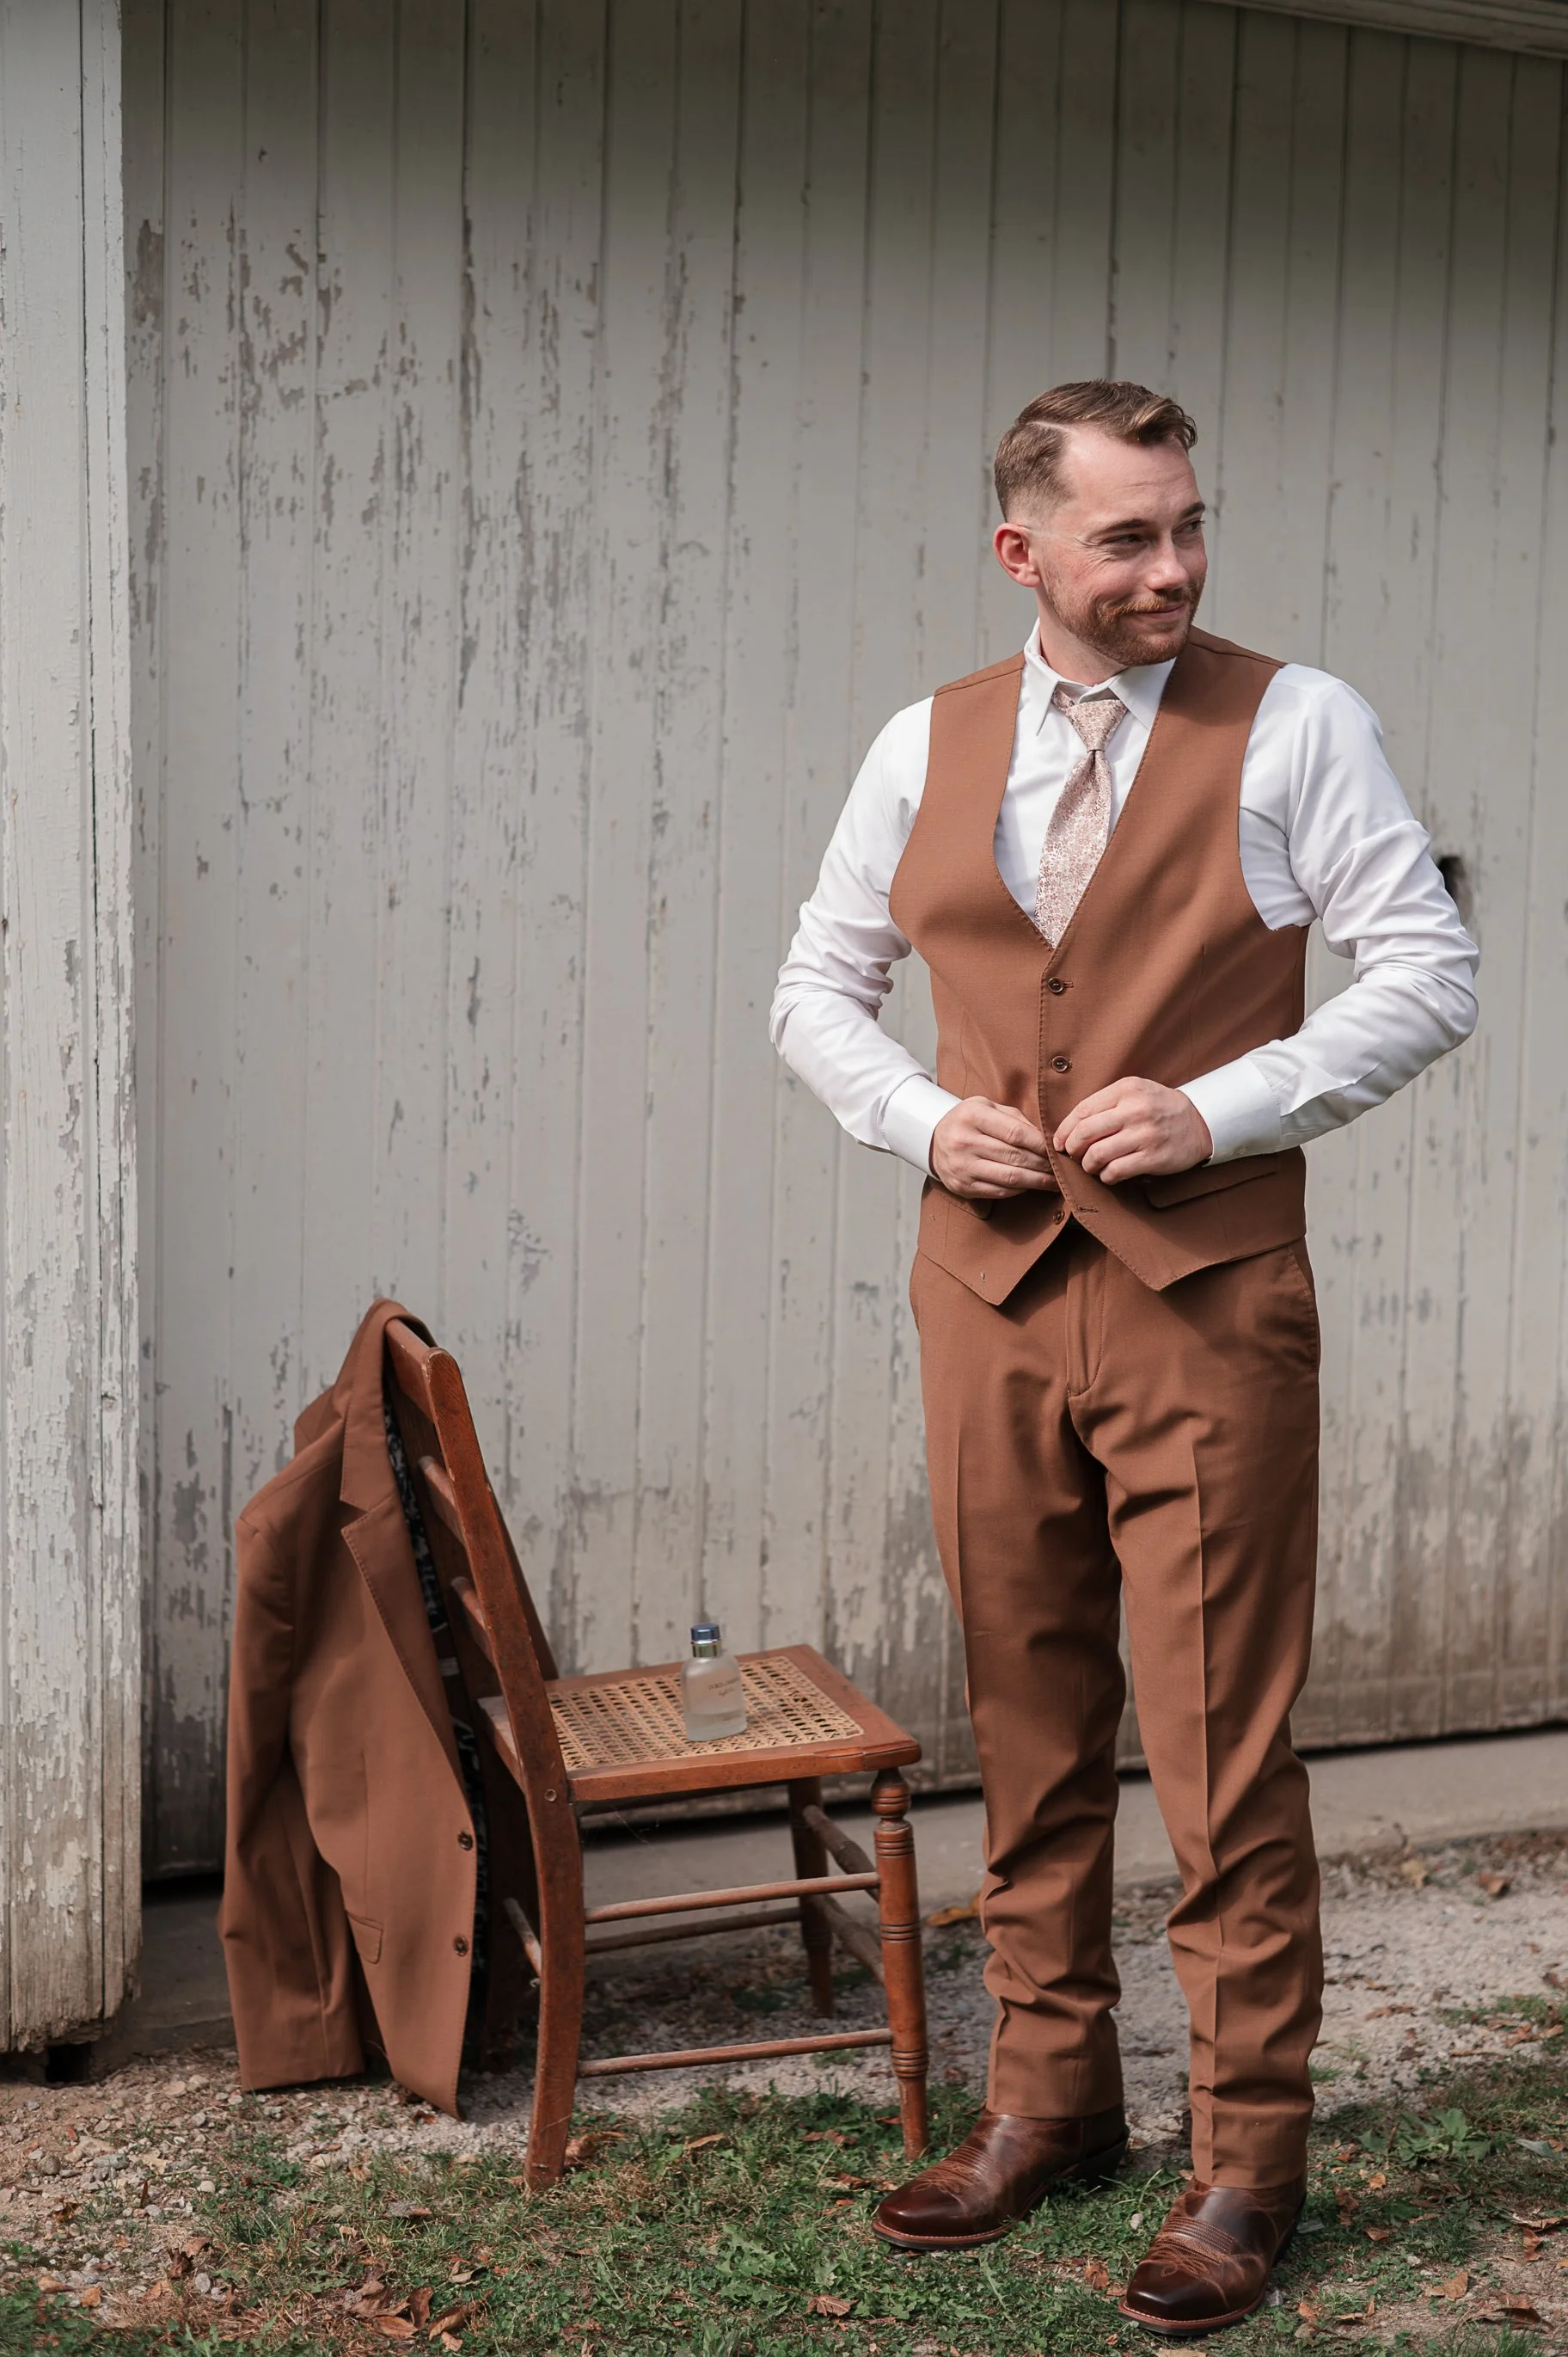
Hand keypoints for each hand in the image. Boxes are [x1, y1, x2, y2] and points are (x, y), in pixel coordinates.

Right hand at [931, 1098, 1056, 1198]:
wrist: (933, 1139)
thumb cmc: (969, 1121)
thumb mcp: (988, 1107)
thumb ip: (1015, 1119)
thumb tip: (1046, 1139)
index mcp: (973, 1116)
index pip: (1015, 1133)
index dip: (1041, 1144)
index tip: (1057, 1150)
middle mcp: (964, 1141)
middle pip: (1015, 1157)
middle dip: (1043, 1164)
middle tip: (1061, 1168)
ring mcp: (962, 1166)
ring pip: (1010, 1178)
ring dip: (1037, 1181)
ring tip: (1053, 1181)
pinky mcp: (962, 1186)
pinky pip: (999, 1191)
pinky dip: (1020, 1190)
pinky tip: (1031, 1185)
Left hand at [1053, 1077, 1211, 1184]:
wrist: (1200, 1121)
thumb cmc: (1159, 1107)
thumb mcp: (1135, 1092)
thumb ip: (1106, 1103)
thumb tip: (1070, 1127)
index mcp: (1126, 1090)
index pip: (1082, 1111)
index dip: (1064, 1129)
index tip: (1059, 1142)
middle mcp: (1134, 1110)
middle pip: (1085, 1133)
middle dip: (1072, 1148)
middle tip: (1073, 1155)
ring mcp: (1144, 1134)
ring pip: (1097, 1154)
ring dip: (1087, 1165)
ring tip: (1091, 1166)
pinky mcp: (1153, 1157)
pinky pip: (1115, 1171)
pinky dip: (1106, 1176)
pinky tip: (1109, 1174)